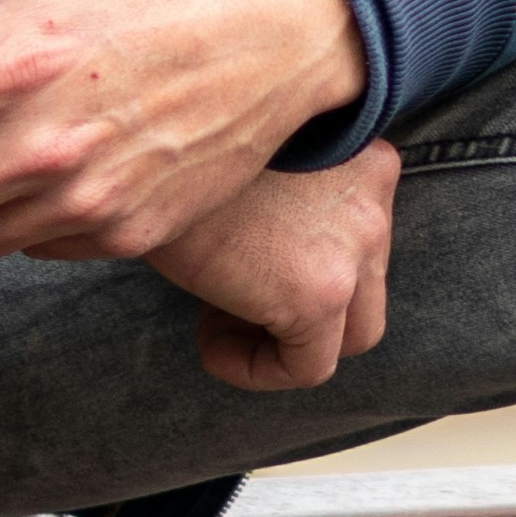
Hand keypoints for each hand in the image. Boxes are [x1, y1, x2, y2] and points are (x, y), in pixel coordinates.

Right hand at [155, 150, 401, 391]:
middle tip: (228, 303)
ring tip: (213, 322)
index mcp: (362, 156)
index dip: (296, 268)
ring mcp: (357, 247)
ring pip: (346, 337)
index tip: (236, 266)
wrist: (140, 146)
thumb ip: (283, 202)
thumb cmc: (174, 150)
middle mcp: (375, 196)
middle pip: (363, 293)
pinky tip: (207, 348)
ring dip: (280, 343)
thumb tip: (266, 266)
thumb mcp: (245, 161)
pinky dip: (256, 370)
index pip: (358, 244)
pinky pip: (308, 367)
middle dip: (300, 314)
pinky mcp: (321, 293)